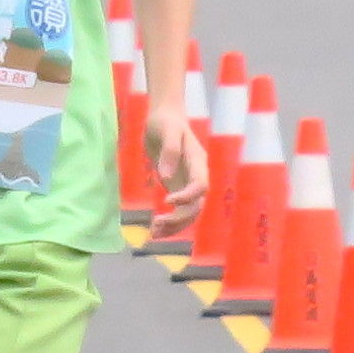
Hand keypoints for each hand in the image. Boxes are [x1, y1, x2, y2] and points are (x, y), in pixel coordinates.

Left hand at [142, 101, 209, 240]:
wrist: (165, 118)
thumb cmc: (166, 121)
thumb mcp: (166, 131)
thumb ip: (169, 152)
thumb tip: (165, 177)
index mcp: (197, 162)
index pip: (200, 185)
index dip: (187, 196)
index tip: (167, 201)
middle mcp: (196, 176)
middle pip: (196, 205)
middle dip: (179, 219)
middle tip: (156, 226)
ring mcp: (187, 183)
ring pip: (188, 213)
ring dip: (174, 226)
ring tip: (154, 234)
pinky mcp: (177, 187)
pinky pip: (178, 210)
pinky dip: (169, 222)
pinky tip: (154, 230)